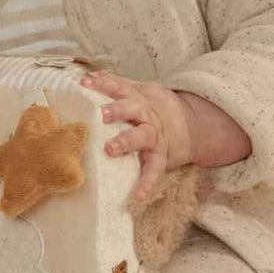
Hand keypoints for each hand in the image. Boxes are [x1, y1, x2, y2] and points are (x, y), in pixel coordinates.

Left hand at [79, 71, 194, 203]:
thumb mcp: (137, 93)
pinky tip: (138, 197)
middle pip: (132, 109)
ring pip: (142, 136)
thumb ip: (114, 85)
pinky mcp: (160, 157)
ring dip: (126, 141)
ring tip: (111, 149)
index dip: (104, 83)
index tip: (85, 82)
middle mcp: (146, 115)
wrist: (188, 126)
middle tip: (101, 114)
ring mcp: (154, 136)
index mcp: (138, 99)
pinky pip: (154, 170)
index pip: (120, 87)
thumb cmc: (149, 109)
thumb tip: (87, 75)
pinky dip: (147, 183)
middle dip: (117, 110)